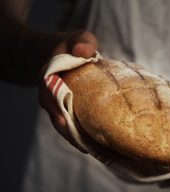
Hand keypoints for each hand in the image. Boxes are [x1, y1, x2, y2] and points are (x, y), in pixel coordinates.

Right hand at [39, 30, 98, 152]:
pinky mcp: (66, 109)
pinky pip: (71, 123)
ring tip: (93, 150)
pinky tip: (94, 144)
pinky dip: (81, 133)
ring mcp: (57, 104)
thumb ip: (82, 41)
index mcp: (49, 78)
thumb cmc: (72, 45)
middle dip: (69, 132)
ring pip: (64, 125)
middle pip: (56, 117)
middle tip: (85, 146)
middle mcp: (50, 95)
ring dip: (76, 137)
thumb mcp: (78, 38)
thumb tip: (83, 51)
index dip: (56, 110)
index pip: (50, 97)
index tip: (63, 122)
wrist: (61, 53)